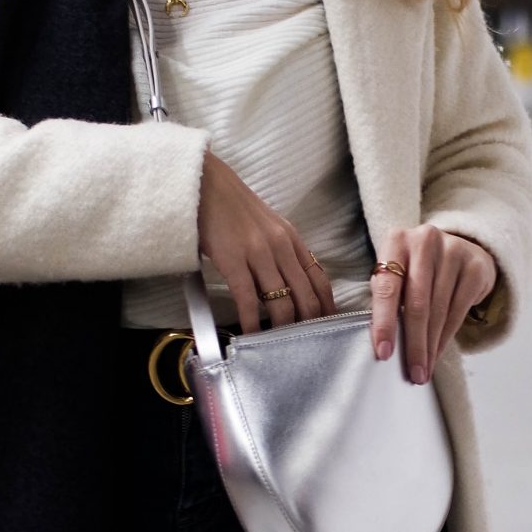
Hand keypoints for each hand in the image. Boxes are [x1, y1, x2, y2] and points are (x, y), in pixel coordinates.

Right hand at [197, 150, 336, 331]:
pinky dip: (252, 322)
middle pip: (306, 296)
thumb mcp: (267, 227)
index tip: (327, 327)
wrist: (204, 185)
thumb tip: (288, 285)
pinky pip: (248, 299)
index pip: (320, 279)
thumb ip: (281, 252)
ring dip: (283, 328)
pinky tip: (252, 335)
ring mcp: (258, 253)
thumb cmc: (232, 208)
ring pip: (282, 301)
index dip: (326, 307)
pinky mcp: (233, 260)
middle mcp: (281, 247)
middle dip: (310, 325)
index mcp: (292, 240)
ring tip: (281, 346)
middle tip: (307, 345)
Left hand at [371, 227, 497, 381]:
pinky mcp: (475, 266)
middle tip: (413, 373)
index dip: (384, 323)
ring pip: (439, 311)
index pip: (388, 288)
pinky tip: (438, 353)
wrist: (459, 248)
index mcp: (396, 241)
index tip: (384, 353)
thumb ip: (386, 298)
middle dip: (414, 344)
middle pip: (417, 303)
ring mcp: (453, 251)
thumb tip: (383, 345)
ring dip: (431, 346)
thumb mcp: (397, 272)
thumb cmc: (416, 268)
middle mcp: (425, 241)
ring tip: (424, 370)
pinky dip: (446, 337)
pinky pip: (459, 311)